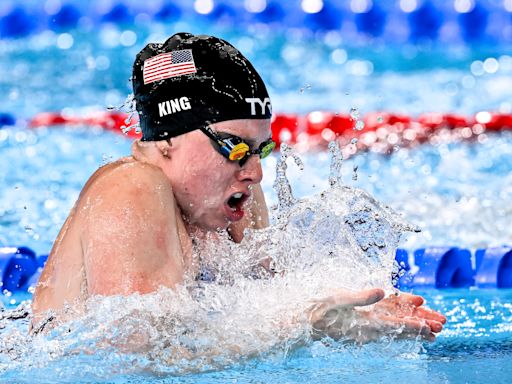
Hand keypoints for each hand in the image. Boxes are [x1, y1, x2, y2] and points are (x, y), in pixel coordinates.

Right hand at [309, 288, 445, 342]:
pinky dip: (400, 310)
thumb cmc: (317, 308)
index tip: (430, 327)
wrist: (304, 319)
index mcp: (363, 323)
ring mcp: (366, 321)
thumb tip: (382, 292)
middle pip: (399, 325)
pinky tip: (413, 306)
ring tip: (434, 322)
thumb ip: (359, 296)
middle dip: (420, 324)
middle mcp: (368, 326)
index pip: (393, 326)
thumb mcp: (336, 299)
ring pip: (396, 320)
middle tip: (442, 324)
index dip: (412, 326)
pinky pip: (386, 314)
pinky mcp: (363, 316)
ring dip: (415, 319)